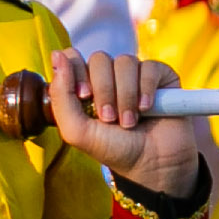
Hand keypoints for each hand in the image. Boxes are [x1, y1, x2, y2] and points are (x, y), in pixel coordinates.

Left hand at [45, 48, 213, 201]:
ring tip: (130, 121)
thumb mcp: (76, 130)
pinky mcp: (160, 77)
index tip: (84, 97)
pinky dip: (146, 89)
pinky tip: (147, 109)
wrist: (153, 164)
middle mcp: (110, 77)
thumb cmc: (114, 150)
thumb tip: (57, 54)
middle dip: (104, 90)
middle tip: (109, 118)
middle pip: (100, 59)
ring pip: (125, 62)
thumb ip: (60, 95)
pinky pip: (149, 67)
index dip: (77, 72)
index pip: (73, 57)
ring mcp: (135, 75)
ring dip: (125, 95)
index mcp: (86, 85)